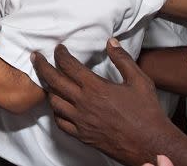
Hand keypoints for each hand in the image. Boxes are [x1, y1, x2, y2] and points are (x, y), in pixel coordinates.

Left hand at [31, 39, 169, 165]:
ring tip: (46, 80)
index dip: (60, 54)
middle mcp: (84, 103)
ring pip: (53, 101)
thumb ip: (123, 59)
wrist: (151, 144)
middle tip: (35, 57)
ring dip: (48, 88)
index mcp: (96, 87)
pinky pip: (60, 122)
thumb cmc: (147, 113)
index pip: (68, 65)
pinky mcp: (82, 135)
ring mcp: (80, 120)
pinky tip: (58, 106)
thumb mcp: (140, 81)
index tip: (58, 48)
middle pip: (53, 80)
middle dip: (41, 66)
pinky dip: (55, 112)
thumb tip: (111, 42)